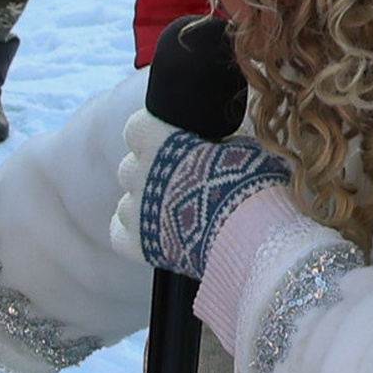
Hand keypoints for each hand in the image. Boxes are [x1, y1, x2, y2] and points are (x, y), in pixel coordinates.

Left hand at [112, 108, 291, 280]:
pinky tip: (157, 233)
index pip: (137, 128)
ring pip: (127, 202)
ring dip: (145, 205)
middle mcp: (140, 173)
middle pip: (131, 167)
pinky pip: (119, 232)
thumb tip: (215, 147)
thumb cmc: (252, 187)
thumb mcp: (242, 148)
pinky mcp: (135, 244)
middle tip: (181, 186)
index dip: (153, 137)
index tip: (169, 144)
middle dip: (151, 174)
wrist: (252, 236)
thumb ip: (216, 145)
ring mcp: (135, 210)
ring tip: (178, 215)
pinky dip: (134, 233)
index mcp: (160, 141)